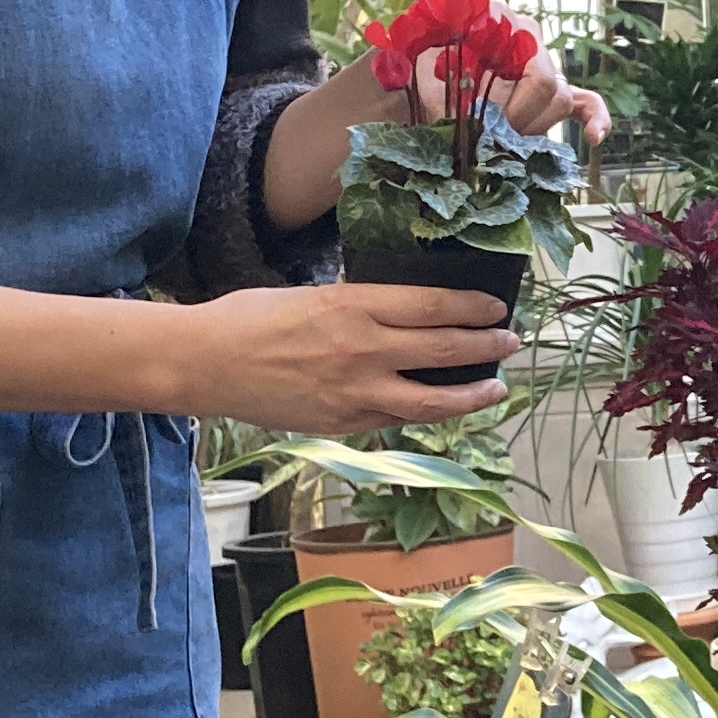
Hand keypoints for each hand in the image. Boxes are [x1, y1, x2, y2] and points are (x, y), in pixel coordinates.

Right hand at [179, 281, 514, 434]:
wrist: (206, 363)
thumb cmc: (251, 318)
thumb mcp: (313, 294)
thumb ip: (361, 306)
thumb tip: (405, 313)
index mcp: (354, 306)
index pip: (432, 306)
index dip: (472, 307)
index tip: (496, 306)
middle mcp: (362, 350)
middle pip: (443, 350)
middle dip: (486, 346)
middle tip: (511, 342)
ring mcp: (353, 392)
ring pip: (431, 401)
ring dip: (472, 395)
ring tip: (496, 388)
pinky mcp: (340, 423)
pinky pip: (394, 419)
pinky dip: (422, 413)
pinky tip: (440, 408)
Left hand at [406, 44, 610, 147]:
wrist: (408, 83)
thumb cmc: (408, 72)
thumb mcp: (409, 67)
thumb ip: (424, 74)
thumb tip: (442, 97)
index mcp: (494, 17)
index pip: (519, 55)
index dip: (503, 100)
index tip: (477, 122)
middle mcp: (524, 33)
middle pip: (545, 81)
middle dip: (518, 118)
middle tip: (488, 138)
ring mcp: (541, 63)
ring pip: (560, 98)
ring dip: (533, 126)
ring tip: (501, 141)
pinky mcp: (551, 92)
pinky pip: (585, 102)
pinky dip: (594, 118)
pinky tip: (594, 138)